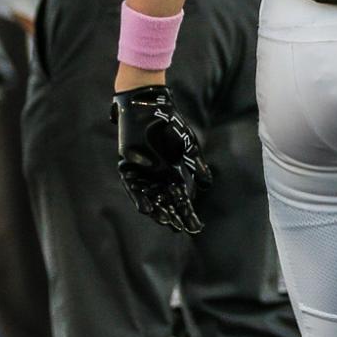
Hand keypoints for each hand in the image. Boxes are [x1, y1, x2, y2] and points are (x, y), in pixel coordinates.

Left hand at [113, 84, 210, 233]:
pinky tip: (146, 208)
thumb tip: (207, 184)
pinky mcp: (129, 167)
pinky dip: (139, 197)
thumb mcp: (189, 145)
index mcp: (173, 173)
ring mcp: (144, 172)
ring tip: (164, 221)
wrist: (149, 108)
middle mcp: (158, 176)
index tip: (195, 226)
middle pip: (166, 202)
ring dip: (157, 210)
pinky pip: (133, 187)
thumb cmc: (172, 125)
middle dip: (173, 215)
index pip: (182, 198)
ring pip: (151, 197)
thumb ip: (196, 164)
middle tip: (179, 228)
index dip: (188, 212)